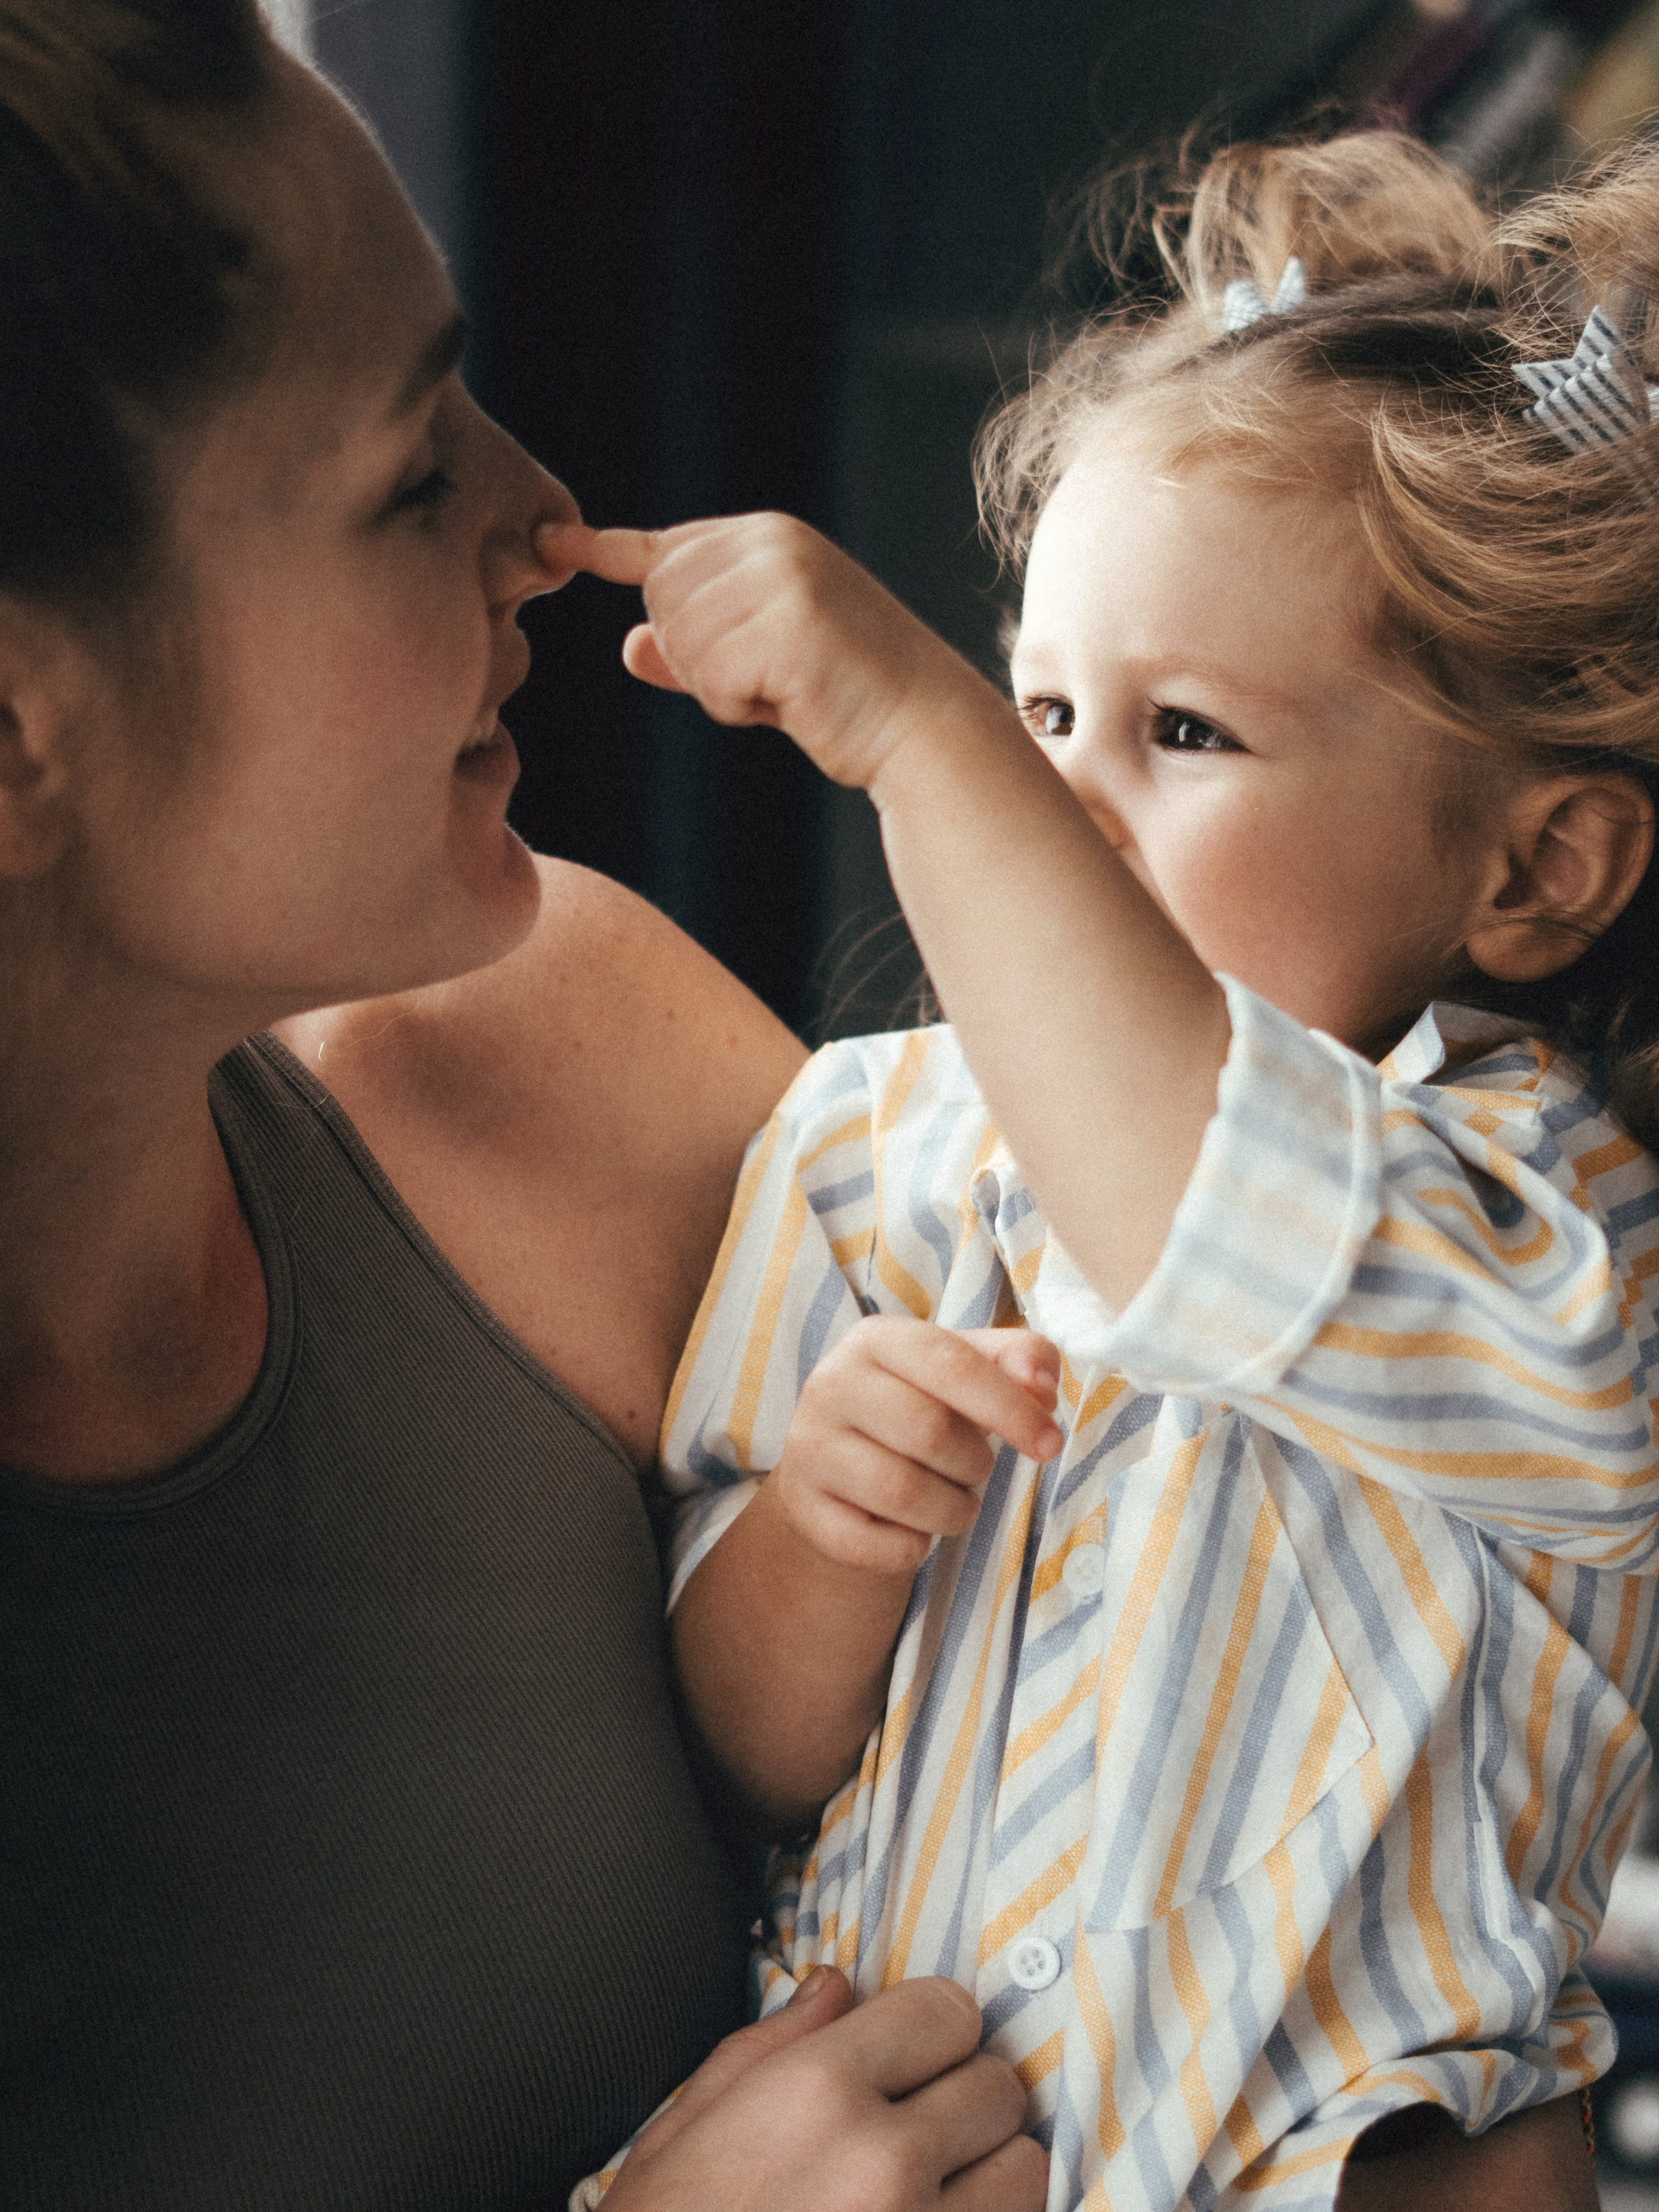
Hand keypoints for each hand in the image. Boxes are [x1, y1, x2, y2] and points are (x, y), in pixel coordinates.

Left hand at [539, 514, 999, 791]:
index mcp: (767, 535)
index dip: (606, 552)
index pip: (666, 548)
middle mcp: (773, 540)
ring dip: (714, 685)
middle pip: (659, 597)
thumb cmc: (842, 696)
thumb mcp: (757, 666)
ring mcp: (783, 577)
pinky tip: (789, 703)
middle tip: (758, 680)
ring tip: (780, 689)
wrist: (921, 727)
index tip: (550, 545)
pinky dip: (735, 706)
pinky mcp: (790, 623)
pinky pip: (710, 675)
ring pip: (678, 637)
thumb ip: (695, 649)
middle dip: (691, 655)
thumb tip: (631, 645)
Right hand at [606, 1966, 1047, 2211]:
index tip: (912, 2055)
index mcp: (815, 2092)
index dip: (931, 2029)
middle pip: (997, 2087)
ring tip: (932, 2192)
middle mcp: (882, 2160)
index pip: (947, 2011)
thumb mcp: (681, 2132)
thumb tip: (834, 1987)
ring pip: (1026, 2170)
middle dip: (963, 2100)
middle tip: (918, 2129)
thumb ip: (768, 2044)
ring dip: (989, 2174)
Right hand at [772, 1318, 1063, 1574]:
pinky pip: (874, 1545)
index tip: (1050, 1444)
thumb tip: (1042, 1387)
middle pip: (930, 1431)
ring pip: (902, 1493)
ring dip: (951, 1510)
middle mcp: (831, 1384)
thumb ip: (1018, 1359)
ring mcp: (808, 1448)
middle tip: (975, 1470)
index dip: (1011, 1407)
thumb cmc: (918, 1410)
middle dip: (975, 1463)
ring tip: (951, 1501)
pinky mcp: (803, 1509)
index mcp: (876, 1338)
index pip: (952, 1363)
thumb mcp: (967, 1370)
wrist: (838, 1472)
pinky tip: (911, 1531)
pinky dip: (911, 1548)